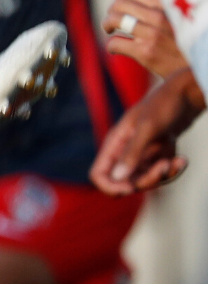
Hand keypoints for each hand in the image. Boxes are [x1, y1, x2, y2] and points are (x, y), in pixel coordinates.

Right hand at [90, 68, 204, 195]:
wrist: (186, 95)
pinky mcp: (157, 156)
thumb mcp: (147, 128)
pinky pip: (161, 175)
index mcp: (114, 144)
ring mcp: (141, 155)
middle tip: (164, 166)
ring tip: (177, 160)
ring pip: (145, 181)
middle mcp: (124, 152)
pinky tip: (182, 160)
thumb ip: (132, 153)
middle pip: (125, 182)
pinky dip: (173, 171)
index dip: (110, 186)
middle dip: (146, 181)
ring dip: (163, 176)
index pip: (98, 175)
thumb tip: (118, 178)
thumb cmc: (163, 105)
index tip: (130, 188)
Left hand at [102, 0, 188, 77]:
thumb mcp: (181, 19)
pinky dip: (111, 46)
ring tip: (109, 31)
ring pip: (114, 20)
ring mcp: (152, 34)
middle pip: (119, 4)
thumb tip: (143, 7)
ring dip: (107, 25)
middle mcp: (159, 16)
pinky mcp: (145, 52)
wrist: (199, 67)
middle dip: (111, 11)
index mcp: (167, 5)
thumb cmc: (189, 43)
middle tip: (112, 21)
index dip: (123, 1)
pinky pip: (115, 43)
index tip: (122, 10)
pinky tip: (115, 49)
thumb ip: (164, 11)